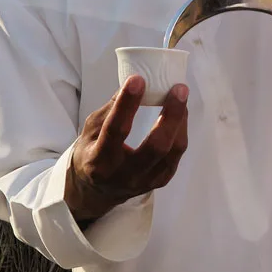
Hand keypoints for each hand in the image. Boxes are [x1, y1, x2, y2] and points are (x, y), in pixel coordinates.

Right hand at [65, 75, 188, 222]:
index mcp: (99, 161)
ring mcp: (145, 182)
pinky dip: (180, 133)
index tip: (138, 80)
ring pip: (172, 152)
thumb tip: (135, 82)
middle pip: (155, 147)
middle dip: (171, 115)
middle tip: (179, 89)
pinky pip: (175, 156)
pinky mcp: (159, 182)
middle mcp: (124, 175)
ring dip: (180, 121)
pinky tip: (179, 115)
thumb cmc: (92, 152)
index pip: (115, 131)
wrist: (97, 191)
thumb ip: (110, 110)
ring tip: (181, 97)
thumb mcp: (90, 130)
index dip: (127, 104)